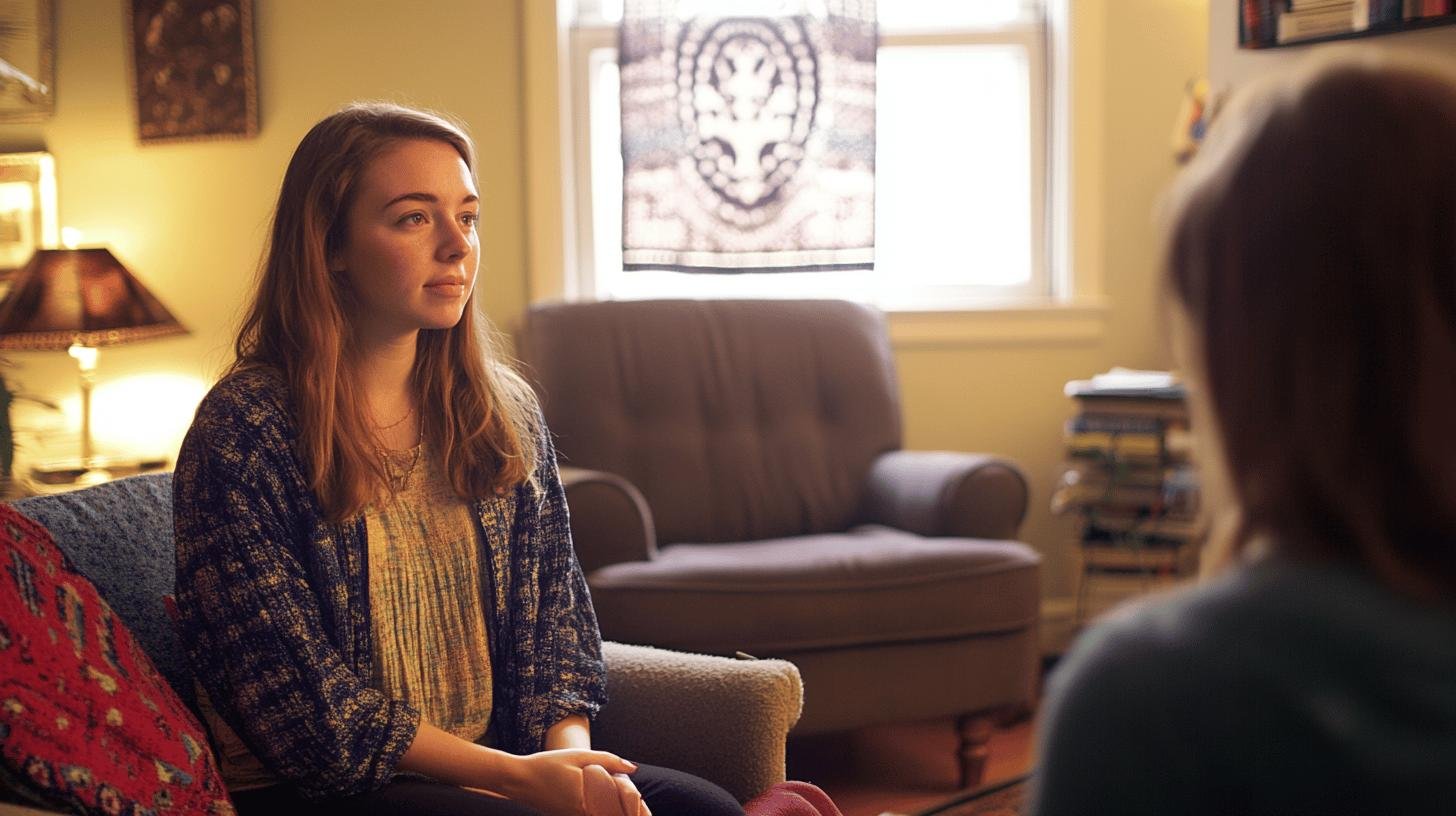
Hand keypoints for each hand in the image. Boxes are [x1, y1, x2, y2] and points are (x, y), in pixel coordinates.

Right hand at [497, 749, 638, 815]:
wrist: (518, 780)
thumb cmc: (546, 765)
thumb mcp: (578, 756)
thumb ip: (607, 761)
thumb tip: (633, 768)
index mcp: (587, 801)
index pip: (618, 806)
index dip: (630, 798)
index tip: (635, 790)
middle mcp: (581, 814)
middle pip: (611, 811)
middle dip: (621, 803)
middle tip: (625, 788)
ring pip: (600, 812)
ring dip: (609, 803)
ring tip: (611, 787)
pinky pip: (589, 812)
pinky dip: (597, 805)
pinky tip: (594, 792)